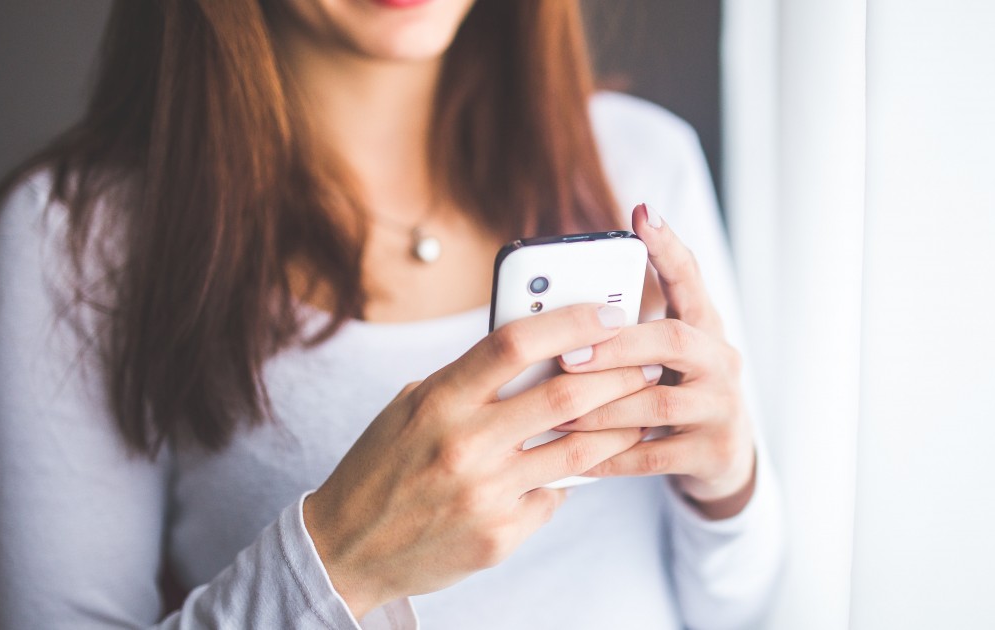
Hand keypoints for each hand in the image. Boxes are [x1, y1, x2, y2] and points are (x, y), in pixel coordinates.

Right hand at [303, 304, 649, 617]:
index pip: (514, 343)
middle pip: (565, 394)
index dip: (570, 321)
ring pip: (578, 451)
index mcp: (438, 400)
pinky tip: (587, 466)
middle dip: (619, 373)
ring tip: (641, 410)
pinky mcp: (500, 535)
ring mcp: (485, 493)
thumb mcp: (411, 408)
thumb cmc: (383, 466)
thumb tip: (539, 350)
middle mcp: (464, 444)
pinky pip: (555, 496)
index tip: (609, 312)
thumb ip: (469, 381)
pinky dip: (572, 478)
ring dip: (620, 426)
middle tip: (647, 361)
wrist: (347, 550)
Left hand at [556, 203, 757, 519]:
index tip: (642, 214)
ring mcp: (722, 407)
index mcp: (705, 327)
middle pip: (674, 340)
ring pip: (659, 404)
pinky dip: (611, 456)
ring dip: (603, 408)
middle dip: (617, 347)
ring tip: (558, 411)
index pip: (690, 278)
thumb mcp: (662, 358)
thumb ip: (627, 333)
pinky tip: (576, 459)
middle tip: (567, 355)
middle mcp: (722, 360)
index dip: (668, 247)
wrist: (723, 458)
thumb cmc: (675, 393)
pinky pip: (654, 455)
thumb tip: (556, 312)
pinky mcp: (713, 451)